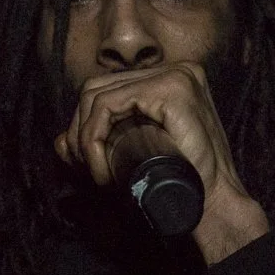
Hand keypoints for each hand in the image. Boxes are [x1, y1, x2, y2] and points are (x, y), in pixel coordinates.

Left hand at [53, 62, 268, 261]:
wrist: (214, 204)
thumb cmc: (179, 183)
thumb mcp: (133, 157)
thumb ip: (100, 144)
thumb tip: (60, 141)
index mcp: (170, 79)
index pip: (106, 88)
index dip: (84, 125)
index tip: (83, 164)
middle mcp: (175, 70)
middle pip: (96, 88)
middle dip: (79, 131)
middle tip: (86, 170)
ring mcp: (176, 75)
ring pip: (97, 95)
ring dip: (85, 140)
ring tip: (99, 174)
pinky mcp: (172, 89)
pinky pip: (109, 105)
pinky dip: (94, 138)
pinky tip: (105, 171)